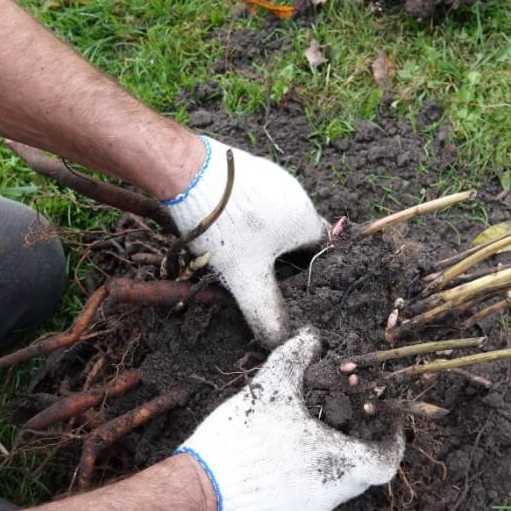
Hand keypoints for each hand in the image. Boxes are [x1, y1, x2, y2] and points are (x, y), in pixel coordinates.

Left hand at [163, 136, 327, 345]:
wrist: (188, 172)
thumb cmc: (225, 226)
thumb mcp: (245, 277)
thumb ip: (265, 312)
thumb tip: (281, 340)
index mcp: (306, 220)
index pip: (322, 254)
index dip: (307, 276)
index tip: (287, 290)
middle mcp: (298, 195)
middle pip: (297, 237)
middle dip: (281, 260)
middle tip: (259, 277)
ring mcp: (273, 178)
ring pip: (276, 218)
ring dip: (262, 239)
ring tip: (238, 255)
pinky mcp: (249, 170)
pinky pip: (256, 202)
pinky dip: (246, 219)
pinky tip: (225, 229)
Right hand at [176, 327, 403, 510]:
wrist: (198, 495)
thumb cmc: (241, 441)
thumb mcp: (271, 387)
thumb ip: (296, 355)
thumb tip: (312, 336)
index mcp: (338, 465)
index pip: (386, 461)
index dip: (392, 440)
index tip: (387, 422)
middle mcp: (330, 496)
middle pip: (361, 471)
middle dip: (356, 442)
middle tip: (343, 415)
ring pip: (335, 485)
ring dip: (329, 458)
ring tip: (307, 431)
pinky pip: (309, 497)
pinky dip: (306, 475)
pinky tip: (282, 455)